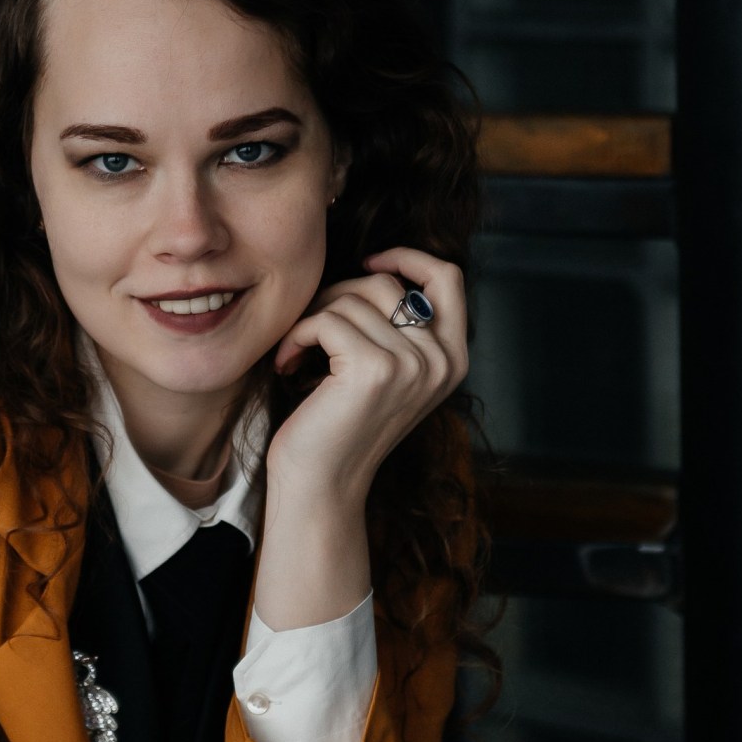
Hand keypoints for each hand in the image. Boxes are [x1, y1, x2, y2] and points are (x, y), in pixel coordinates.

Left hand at [266, 246, 468, 501]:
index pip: (448, 277)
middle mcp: (442, 361)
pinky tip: (287, 364)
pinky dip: (298, 335)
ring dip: (312, 318)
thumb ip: (397, 327)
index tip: (368, 261)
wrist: (321, 485)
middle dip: (337, 295)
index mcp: (453, 359)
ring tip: (296, 352)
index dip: (408, 256)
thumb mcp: (385, 371)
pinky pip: (327, 319)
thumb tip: (374, 266)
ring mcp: (412, 365)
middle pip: (387, 283)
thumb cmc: (340, 425)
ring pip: (353, 298)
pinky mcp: (374, 369)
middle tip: (310, 329)